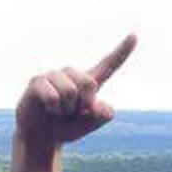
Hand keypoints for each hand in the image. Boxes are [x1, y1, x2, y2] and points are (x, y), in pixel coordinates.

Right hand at [15, 34, 136, 148]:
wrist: (42, 137)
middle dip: (83, 103)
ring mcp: (54, 75)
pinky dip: (54, 109)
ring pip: (70, 91)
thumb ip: (104, 114)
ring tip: (59, 111)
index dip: (123, 51)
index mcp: (90, 82)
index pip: (109, 64)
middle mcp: (73, 74)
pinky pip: (53, 96)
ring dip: (67, 109)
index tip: (135, 35)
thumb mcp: (92, 123)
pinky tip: (48, 109)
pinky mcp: (37, 80)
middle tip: (72, 112)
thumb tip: (96, 103)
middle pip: (89, 83)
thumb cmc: (68, 127)